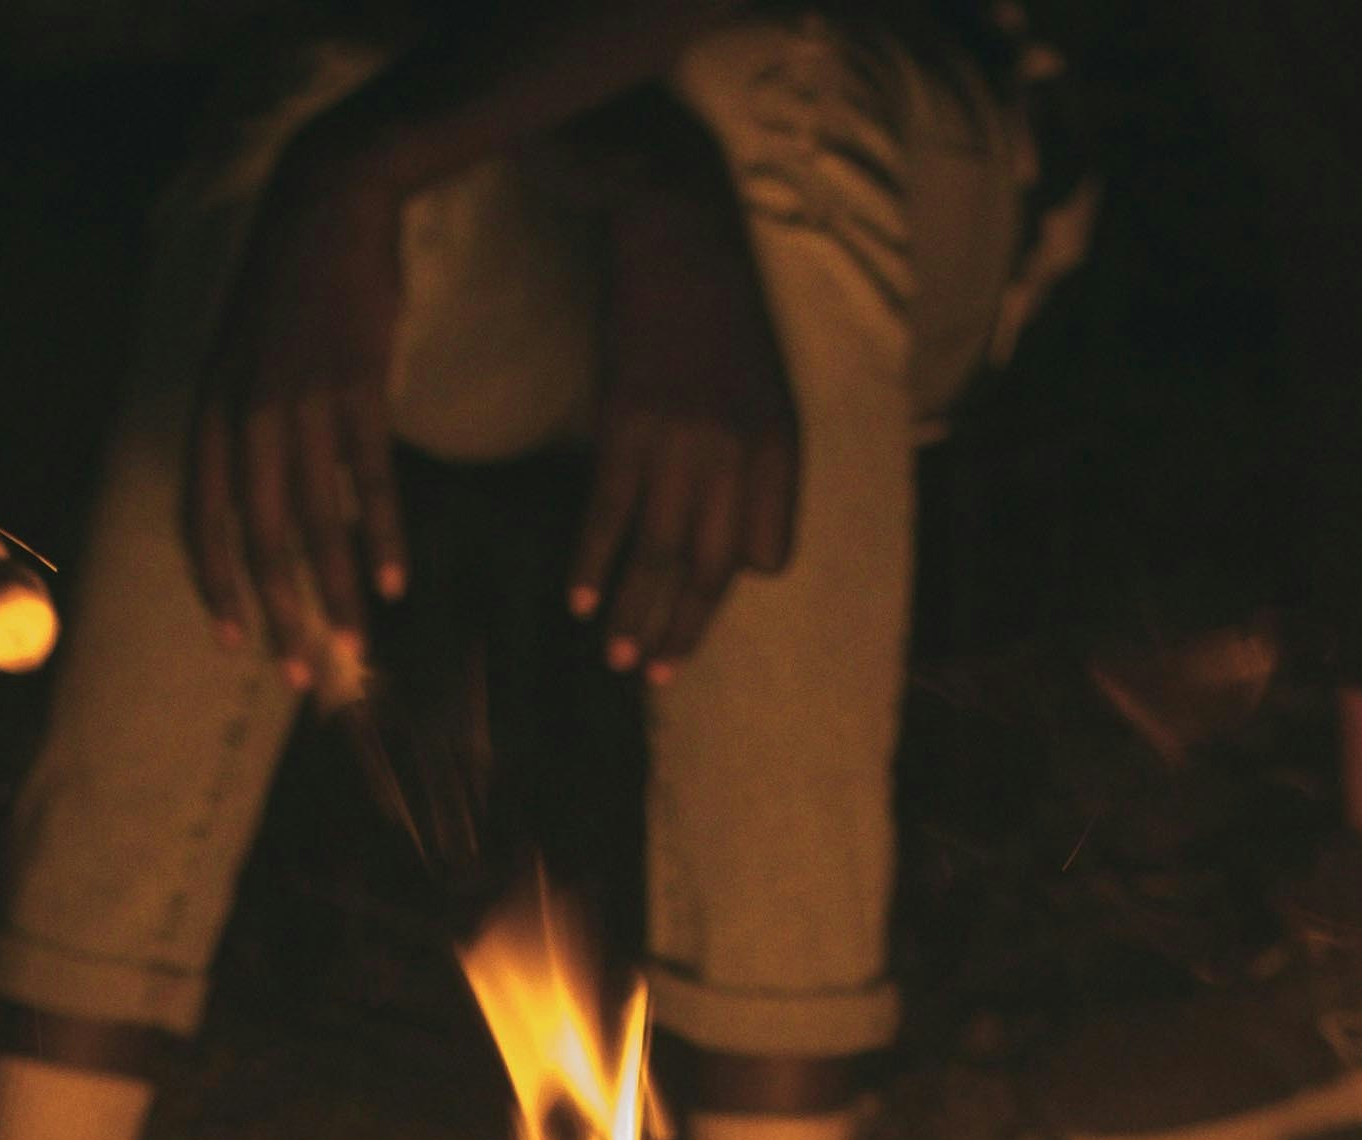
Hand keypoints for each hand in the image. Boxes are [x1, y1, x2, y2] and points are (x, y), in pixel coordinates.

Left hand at [189, 134, 412, 687]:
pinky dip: (384, 534)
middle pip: (260, 538)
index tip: (235, 641)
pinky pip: (370, 479)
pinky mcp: (358, 385)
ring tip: (356, 644)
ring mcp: (302, 401)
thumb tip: (263, 499)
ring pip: (318, 520)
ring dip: (336, 591)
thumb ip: (243, 428)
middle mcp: (247, 415)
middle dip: (281, 613)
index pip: (201, 521)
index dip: (216, 586)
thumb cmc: (287, 287)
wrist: (326, 201)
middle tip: (304, 672)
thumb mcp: (242, 357)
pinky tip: (396, 580)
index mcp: (211, 412)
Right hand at [571, 132, 796, 677]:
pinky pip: (610, 513)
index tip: (693, 615)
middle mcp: (739, 454)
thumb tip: (740, 554)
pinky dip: (593, 562)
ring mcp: (682, 442)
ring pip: (659, 553)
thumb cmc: (723, 318)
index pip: (767, 554)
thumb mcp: (767, 392)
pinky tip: (580, 600)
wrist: (681, 240)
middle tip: (655, 677)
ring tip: (619, 658)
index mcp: (780, 448)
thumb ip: (759, 468)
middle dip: (682, 630)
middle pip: (711, 568)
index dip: (730, 587)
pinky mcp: (628, 425)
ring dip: (636, 615)